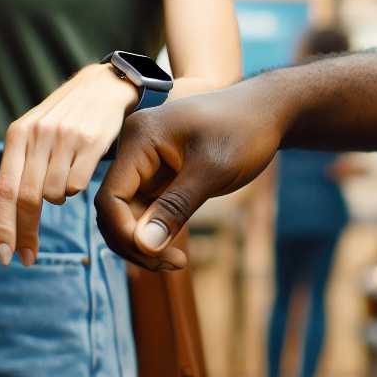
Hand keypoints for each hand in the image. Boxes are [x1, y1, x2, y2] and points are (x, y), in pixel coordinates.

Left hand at [0, 63, 139, 265]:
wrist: (102, 85)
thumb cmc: (65, 115)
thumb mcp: (33, 130)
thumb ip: (18, 162)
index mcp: (18, 134)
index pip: (4, 190)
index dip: (2, 226)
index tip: (4, 254)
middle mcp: (38, 135)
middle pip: (27, 199)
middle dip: (25, 233)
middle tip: (27, 256)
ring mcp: (65, 138)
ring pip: (55, 195)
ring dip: (57, 200)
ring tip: (63, 182)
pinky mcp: (92, 142)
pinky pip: (78, 185)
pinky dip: (75, 189)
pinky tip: (79, 172)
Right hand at [95, 80, 287, 270]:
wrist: (266, 113)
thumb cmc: (244, 131)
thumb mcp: (213, 170)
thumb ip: (175, 207)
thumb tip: (143, 245)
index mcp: (139, 138)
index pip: (110, 197)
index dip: (125, 233)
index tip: (158, 255)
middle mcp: (134, 149)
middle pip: (113, 210)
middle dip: (135, 243)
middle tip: (173, 264)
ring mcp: (145, 163)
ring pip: (127, 215)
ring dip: (145, 243)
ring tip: (177, 261)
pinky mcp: (158, 176)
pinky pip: (145, 211)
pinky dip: (156, 233)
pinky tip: (176, 250)